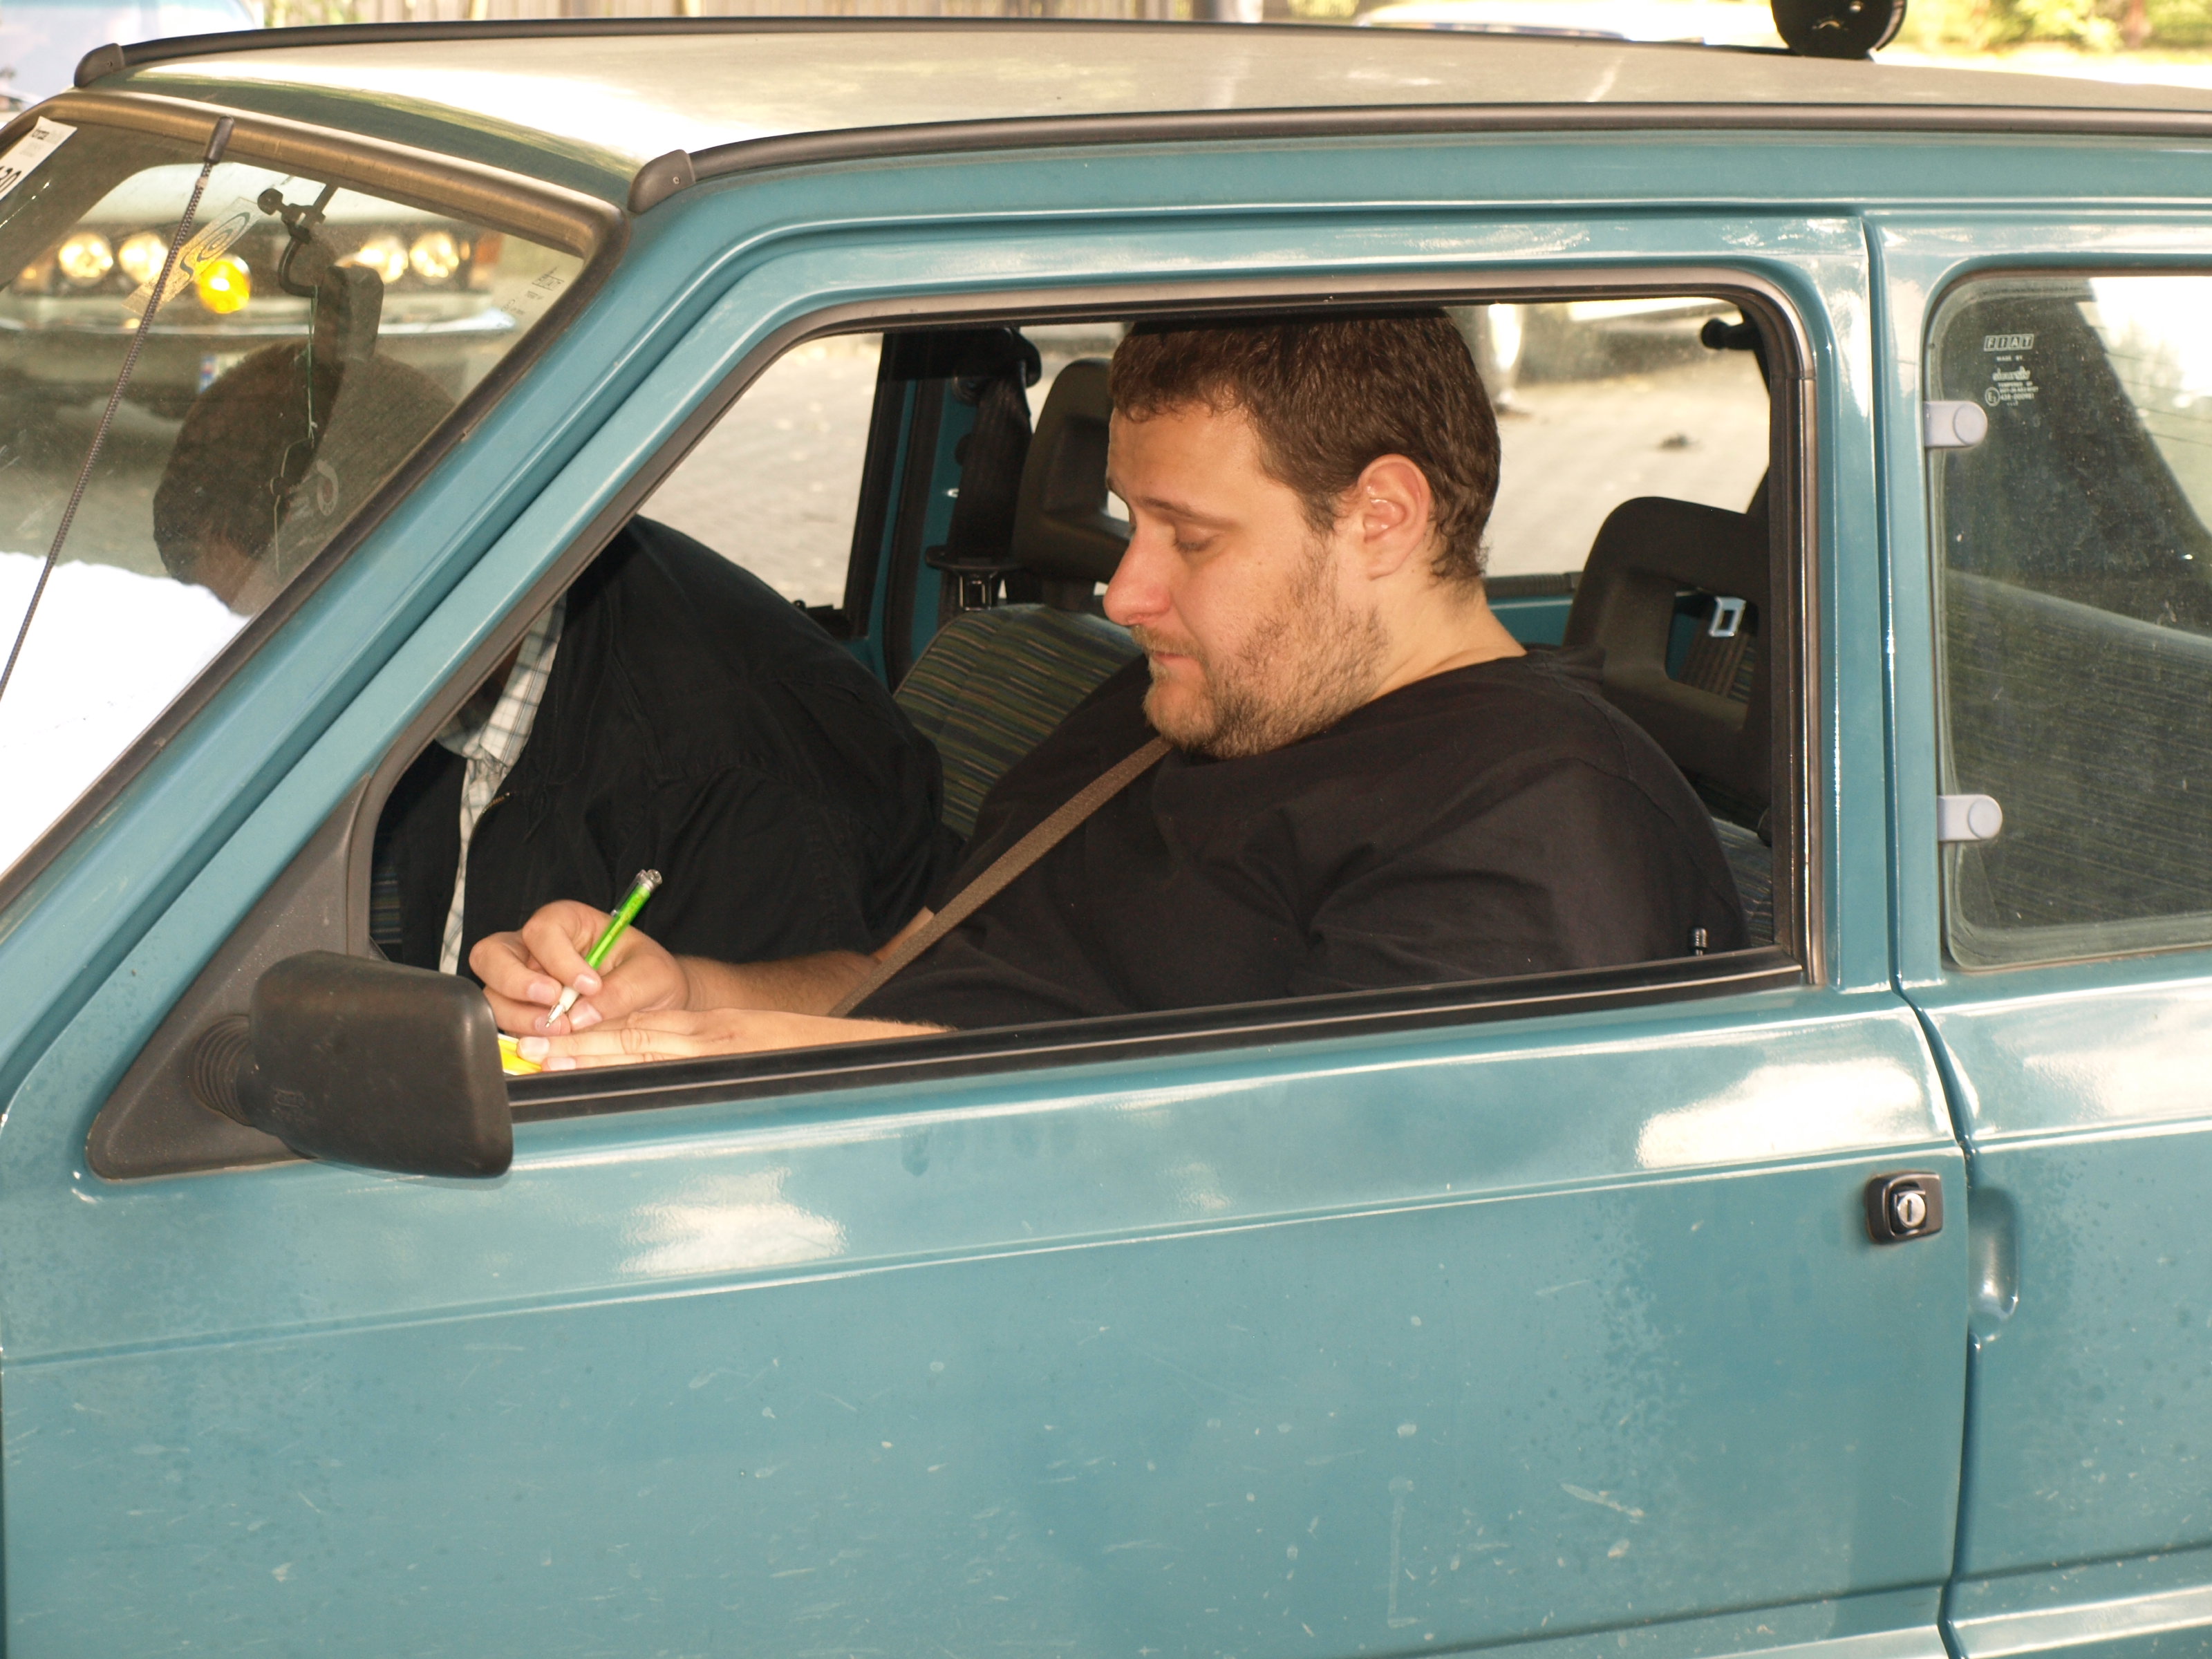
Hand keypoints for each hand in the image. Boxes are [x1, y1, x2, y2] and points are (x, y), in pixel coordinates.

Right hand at [471, 900, 688, 1033]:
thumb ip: (622, 990)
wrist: (652, 1000)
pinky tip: (551, 1042)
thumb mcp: (650, 974)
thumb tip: (580, 1015)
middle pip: (493, 955)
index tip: (589, 985)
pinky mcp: (522, 1011)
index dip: (559, 959)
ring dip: (518, 1015)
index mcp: (566, 922)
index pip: (543, 931)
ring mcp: (522, 980)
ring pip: (493, 993)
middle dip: (516, 983)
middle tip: (553, 1007)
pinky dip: (522, 1033)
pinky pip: (504, 1021)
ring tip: (557, 1030)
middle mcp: (534, 948)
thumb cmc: (648, 975)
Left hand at [511, 1008, 942, 1068]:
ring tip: (547, 1063)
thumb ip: (719, 1071)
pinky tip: (607, 1081)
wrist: (883, 1054)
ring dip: (592, 1054)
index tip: (550, 1046)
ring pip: (647, 1048)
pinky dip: (638, 1070)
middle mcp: (716, 1036)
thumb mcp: (763, 1059)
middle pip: (633, 1037)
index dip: (593, 1037)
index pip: (642, 1030)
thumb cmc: (825, 1063)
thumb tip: (676, 1096)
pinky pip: (679, 1069)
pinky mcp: (740, 1067)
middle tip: (527, 1053)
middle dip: (576, 1045)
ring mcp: (727, 1051)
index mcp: (718, 1031)